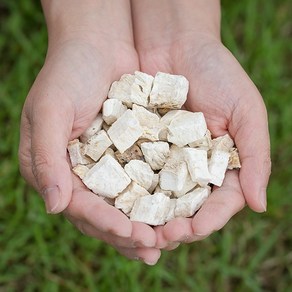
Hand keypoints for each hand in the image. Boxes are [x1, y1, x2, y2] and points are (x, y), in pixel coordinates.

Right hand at [19, 0, 159, 264]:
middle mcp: (80, 172)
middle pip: (103, 213)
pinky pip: (141, 181)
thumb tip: (55, 207)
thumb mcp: (49, 112)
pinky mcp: (128, 153)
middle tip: (152, 248)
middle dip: (127, 233)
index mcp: (56, 168)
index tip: (130, 234)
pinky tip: (171, 212)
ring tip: (165, 242)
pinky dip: (154, 197)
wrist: (97, 46)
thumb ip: (47, 159)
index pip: (80, 206)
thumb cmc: (67, 74)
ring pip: (124, 203)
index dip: (103, 222)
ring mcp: (105, 164)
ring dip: (143, 223)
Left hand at [132, 0, 270, 248]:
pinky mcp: (141, 148)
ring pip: (158, 199)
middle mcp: (193, 167)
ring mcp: (166, 159)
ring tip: (138, 231)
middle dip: (174, 226)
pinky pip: (135, 175)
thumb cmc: (217, 73)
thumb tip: (259, 205)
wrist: (176, 44)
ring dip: (149, 218)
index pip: (218, 204)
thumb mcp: (246, 112)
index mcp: (222, 163)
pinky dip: (130, 192)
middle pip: (186, 208)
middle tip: (159, 238)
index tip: (190, 231)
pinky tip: (121, 205)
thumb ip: (255, 158)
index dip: (206, 221)